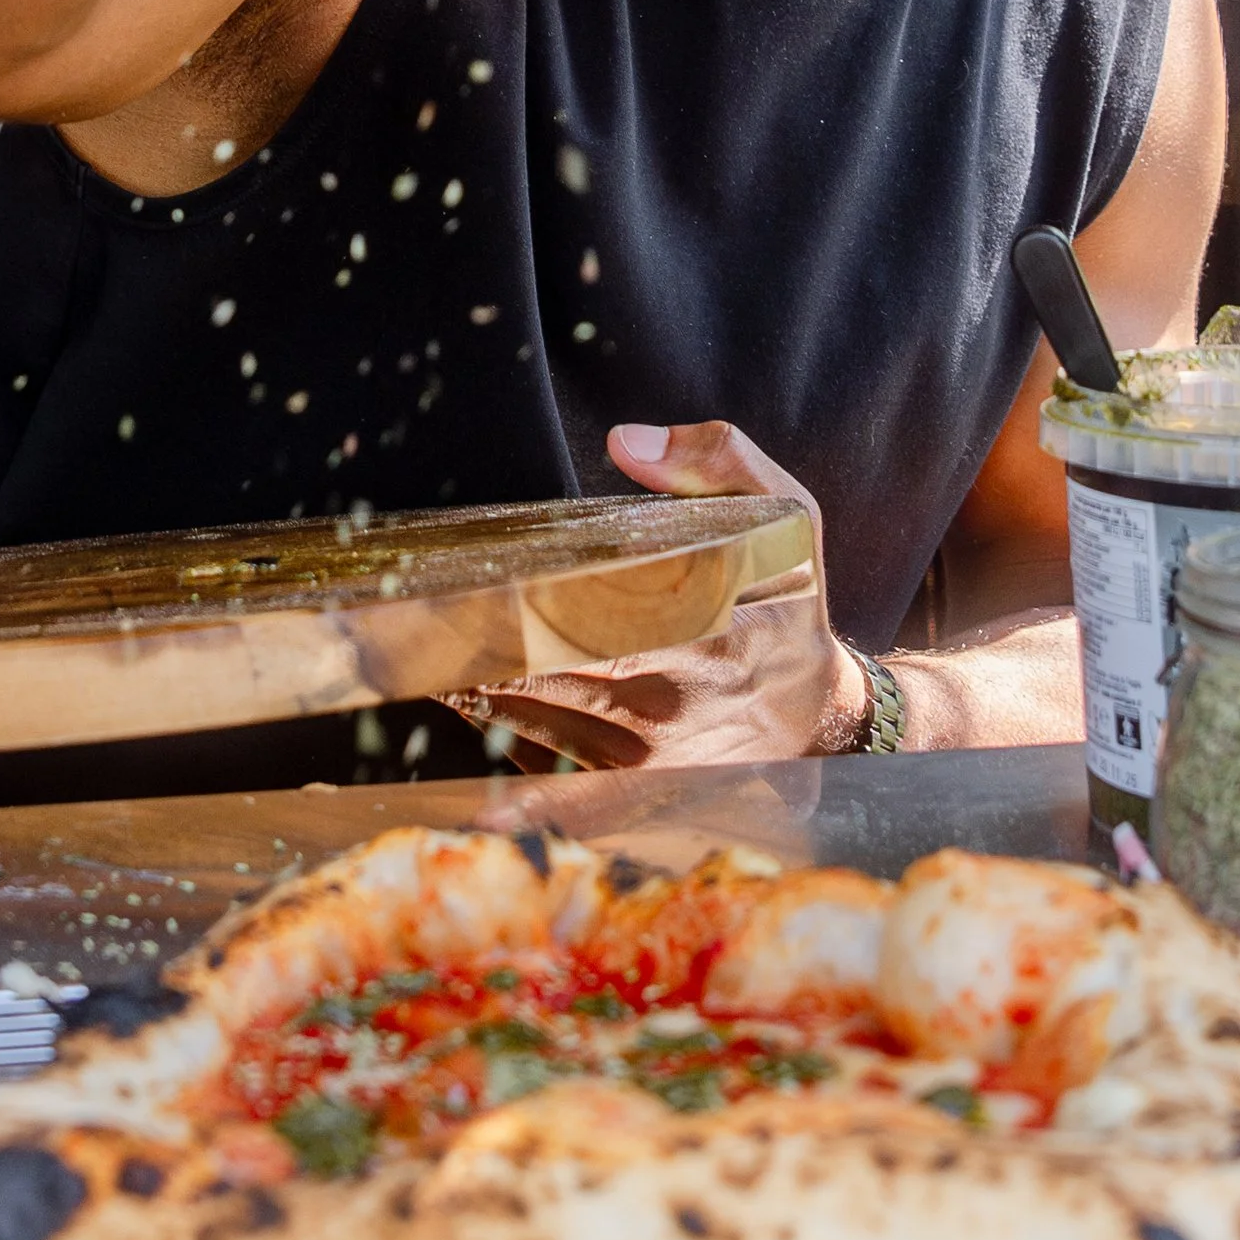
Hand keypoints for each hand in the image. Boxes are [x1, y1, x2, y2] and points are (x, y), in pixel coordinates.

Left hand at [452, 419, 869, 771]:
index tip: (468, 592)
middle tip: (420, 622)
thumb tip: (626, 443)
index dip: (523, 616)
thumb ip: (718, 463)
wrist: (819, 716)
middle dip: (479, 652)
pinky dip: (503, 748)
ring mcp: (651, 762)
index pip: (596, 628)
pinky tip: (471, 710)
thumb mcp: (785, 519)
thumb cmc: (789, 604)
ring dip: (476, 698)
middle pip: (547, 680)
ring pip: (536, 729)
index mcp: (708, 633)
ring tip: (429, 660)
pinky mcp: (634, 796)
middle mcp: (674, 707)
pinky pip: (548, 779)